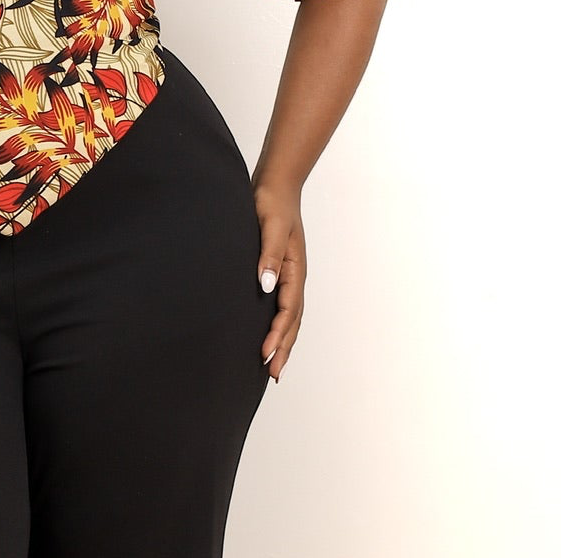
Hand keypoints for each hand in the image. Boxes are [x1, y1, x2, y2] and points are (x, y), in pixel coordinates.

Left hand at [252, 181, 305, 382]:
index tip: (265, 355)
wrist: (275, 184)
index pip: (287, 311)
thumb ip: (268, 254)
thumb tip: (266, 285)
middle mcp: (294, 276)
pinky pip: (283, 305)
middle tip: (273, 375)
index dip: (277, 335)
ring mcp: (289, 274)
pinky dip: (279, 324)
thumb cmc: (271, 202)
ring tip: (274, 366)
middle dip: (284, 348)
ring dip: (283, 341)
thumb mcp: (269, 225)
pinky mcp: (279, 270)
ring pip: (290, 316)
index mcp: (294, 269)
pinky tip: (269, 333)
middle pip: (293, 321)